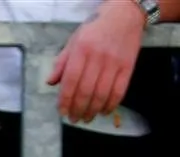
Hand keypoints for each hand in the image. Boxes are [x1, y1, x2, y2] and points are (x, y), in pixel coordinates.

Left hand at [49, 0, 143, 123]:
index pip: (70, 81)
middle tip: (73, 119)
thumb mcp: (73, 40)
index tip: (62, 112)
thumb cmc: (95, 27)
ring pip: (102, 94)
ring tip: (86, 118)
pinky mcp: (129, 66)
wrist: (126, 14)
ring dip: (93, 110)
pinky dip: (111, 104)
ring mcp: (115, 62)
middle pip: (86, 91)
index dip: (65, 100)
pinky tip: (104, 111)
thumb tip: (51, 82)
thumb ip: (61, 62)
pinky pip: (120, 90)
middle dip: (78, 109)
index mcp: (81, 51)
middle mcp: (98, 57)